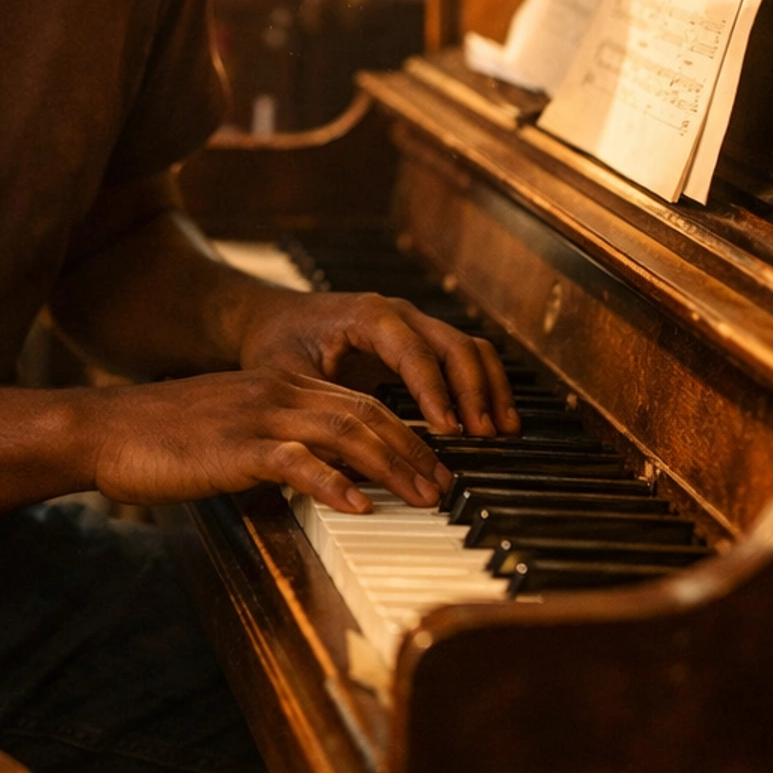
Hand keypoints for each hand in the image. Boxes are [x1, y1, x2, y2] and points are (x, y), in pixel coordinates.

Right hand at [87, 366, 449, 514]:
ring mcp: (258, 417)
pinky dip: (333, 482)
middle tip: (446, 486)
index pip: (359, 402)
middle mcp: (277, 392)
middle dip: (414, 450)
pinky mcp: (236, 447)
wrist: (107, 429)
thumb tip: (320, 477)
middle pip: (366, 413)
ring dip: (393, 465)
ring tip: (424, 496)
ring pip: (346, 431)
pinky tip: (359, 506)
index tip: (433, 464)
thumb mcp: (231, 431)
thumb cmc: (164, 438)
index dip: (405, 432)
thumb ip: (276, 443)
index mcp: (279, 385)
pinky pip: (297, 461)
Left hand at [235, 290, 518, 440]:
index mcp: (367, 314)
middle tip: (482, 437)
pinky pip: (465, 357)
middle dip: (473, 391)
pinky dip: (484, 385)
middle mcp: (398, 313)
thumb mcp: (289, 377)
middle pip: (453, 345)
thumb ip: (321, 410)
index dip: (434, 391)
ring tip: (500, 432)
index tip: (448, 430)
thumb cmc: (278, 344)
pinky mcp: (421, 341)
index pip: (414, 351)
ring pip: (468, 348)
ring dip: (489, 388)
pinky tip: (494, 421)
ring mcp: (415, 324)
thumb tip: (353, 458)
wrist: (272, 318)